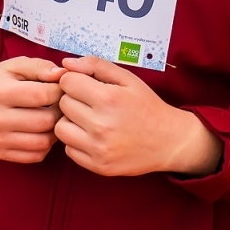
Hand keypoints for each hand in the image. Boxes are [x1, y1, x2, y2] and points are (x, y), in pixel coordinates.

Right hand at [0, 56, 64, 163]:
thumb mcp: (16, 65)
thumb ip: (41, 66)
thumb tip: (64, 75)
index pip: (44, 95)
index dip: (60, 90)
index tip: (62, 87)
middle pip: (46, 121)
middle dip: (61, 111)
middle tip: (62, 104)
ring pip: (44, 142)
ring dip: (55, 130)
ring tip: (53, 117)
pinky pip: (35, 156)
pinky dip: (45, 145)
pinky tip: (42, 131)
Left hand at [55, 57, 222, 177]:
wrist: (169, 141)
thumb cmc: (147, 106)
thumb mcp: (127, 79)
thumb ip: (95, 65)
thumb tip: (65, 63)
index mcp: (109, 99)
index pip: (67, 82)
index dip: (75, 80)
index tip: (86, 85)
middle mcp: (101, 125)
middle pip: (62, 104)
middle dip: (73, 99)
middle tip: (91, 103)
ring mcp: (98, 148)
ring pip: (60, 128)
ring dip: (71, 122)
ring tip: (89, 120)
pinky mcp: (98, 166)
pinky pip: (68, 150)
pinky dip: (76, 142)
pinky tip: (93, 136)